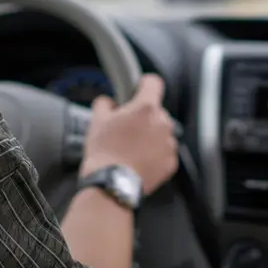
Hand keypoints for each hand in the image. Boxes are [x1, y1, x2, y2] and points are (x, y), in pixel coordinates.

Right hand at [81, 73, 178, 194]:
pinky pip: (165, 151)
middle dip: (144, 116)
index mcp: (146, 108)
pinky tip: (139, 160)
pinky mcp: (171, 162)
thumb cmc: (104, 153)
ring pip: (162, 132)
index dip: (144, 83)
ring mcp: (169, 143)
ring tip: (131, 148)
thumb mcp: (97, 121)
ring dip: (151, 135)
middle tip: (127, 128)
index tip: (139, 88)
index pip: (154, 82)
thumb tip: (108, 102)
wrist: (112, 184)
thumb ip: (104, 103)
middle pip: (156, 110)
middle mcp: (162, 123)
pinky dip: (155, 154)